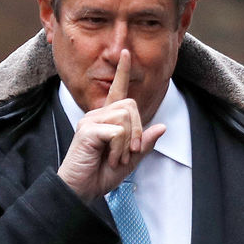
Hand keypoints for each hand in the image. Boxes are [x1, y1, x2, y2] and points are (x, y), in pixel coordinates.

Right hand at [57, 50, 165, 201]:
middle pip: (130, 106)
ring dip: (127, 143)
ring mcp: (90, 121)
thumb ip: (144, 144)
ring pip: (125, 117)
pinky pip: (117, 131)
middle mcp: (97, 115)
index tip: (126, 53)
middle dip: (137, 131)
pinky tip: (109, 159)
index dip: (123, 72)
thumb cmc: (101, 174)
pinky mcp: (87, 131)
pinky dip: (119, 149)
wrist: (81, 190)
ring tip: (116, 158)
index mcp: (107, 119)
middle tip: (129, 153)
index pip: (117, 90)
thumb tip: (162, 127)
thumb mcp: (130, 160)